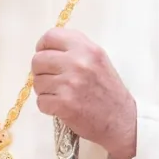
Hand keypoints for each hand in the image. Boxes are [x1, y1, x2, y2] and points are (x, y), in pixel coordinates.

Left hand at [32, 28, 136, 158]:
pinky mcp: (64, 104)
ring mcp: (70, 83)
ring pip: (37, 82)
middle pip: (38, 60)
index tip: (44, 55)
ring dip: (44, 90)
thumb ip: (75, 49)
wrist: (121, 121)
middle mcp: (78, 63)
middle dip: (40, 71)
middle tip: (52, 79)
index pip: (51, 37)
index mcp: (87, 49)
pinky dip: (48, 106)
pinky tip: (61, 107)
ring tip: (60, 94)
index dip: (42, 46)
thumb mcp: (98, 59)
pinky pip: (40, 101)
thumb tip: (46, 47)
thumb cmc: (108, 90)